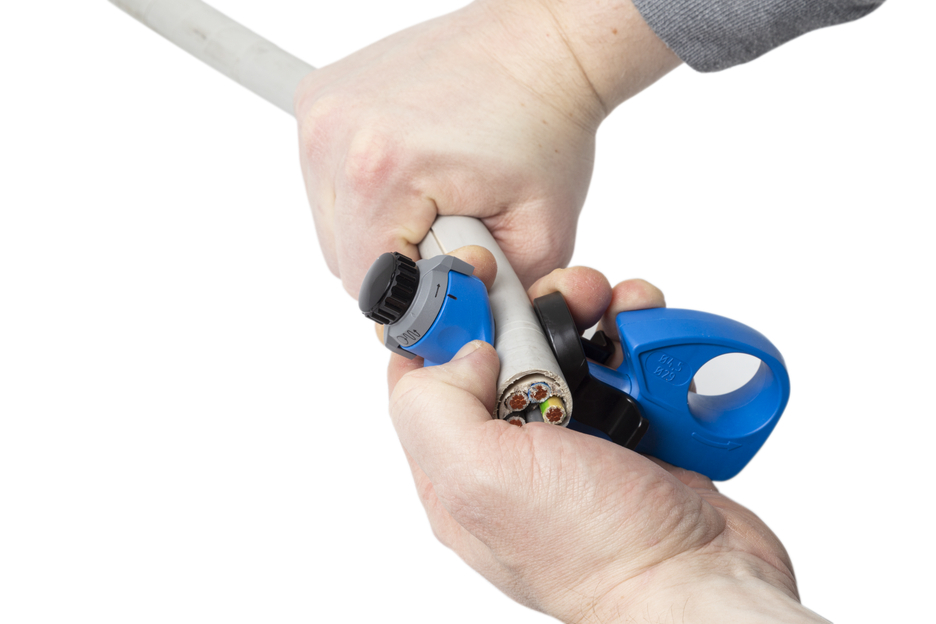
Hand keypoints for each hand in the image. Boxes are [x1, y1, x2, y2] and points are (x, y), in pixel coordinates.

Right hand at [295, 0, 679, 296]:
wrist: (541, 47)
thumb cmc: (546, 125)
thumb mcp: (541, 235)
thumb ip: (495, 301)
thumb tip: (458, 336)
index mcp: (382, 171)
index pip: (370, 290)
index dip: (416, 303)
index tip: (450, 285)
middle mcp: (337, 136)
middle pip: (345, 261)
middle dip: (399, 267)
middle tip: (450, 236)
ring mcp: (322, 114)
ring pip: (333, 226)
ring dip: (380, 230)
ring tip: (432, 198)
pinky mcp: (318, 101)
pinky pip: (328, 182)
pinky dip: (367, 193)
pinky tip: (413, 171)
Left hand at [387, 254, 826, 622]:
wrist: (702, 581)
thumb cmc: (598, 550)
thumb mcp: (482, 478)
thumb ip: (438, 406)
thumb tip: (464, 351)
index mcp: (460, 467)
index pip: (426, 373)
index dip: (446, 317)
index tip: (481, 278)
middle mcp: (513, 452)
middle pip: (504, 348)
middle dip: (535, 305)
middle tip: (572, 293)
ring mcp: (576, 441)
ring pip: (568, 347)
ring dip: (594, 314)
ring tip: (623, 310)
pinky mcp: (632, 431)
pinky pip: (625, 364)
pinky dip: (641, 338)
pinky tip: (653, 336)